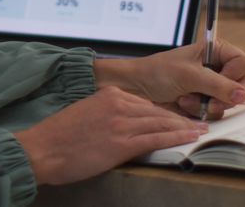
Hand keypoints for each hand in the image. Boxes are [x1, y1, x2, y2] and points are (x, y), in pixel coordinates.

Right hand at [14, 86, 206, 185]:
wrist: (43, 149)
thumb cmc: (59, 136)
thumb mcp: (85, 113)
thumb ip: (107, 113)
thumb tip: (123, 123)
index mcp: (109, 95)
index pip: (145, 102)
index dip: (165, 110)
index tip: (177, 115)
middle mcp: (118, 105)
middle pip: (157, 111)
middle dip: (180, 117)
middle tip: (199, 121)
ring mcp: (121, 123)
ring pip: (161, 122)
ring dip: (184, 127)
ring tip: (200, 130)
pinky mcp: (122, 143)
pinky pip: (156, 138)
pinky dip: (176, 137)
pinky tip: (189, 138)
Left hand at [94, 39, 244, 118]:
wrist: (137, 87)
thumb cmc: (158, 72)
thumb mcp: (189, 75)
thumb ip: (217, 85)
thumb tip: (241, 94)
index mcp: (216, 51)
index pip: (244, 63)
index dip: (235, 74)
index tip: (218, 78)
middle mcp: (217, 68)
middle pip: (242, 85)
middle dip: (223, 95)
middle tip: (207, 98)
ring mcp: (212, 87)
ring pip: (229, 102)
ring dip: (207, 103)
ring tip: (186, 97)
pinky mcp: (205, 102)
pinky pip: (216, 112)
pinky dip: (200, 111)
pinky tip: (183, 104)